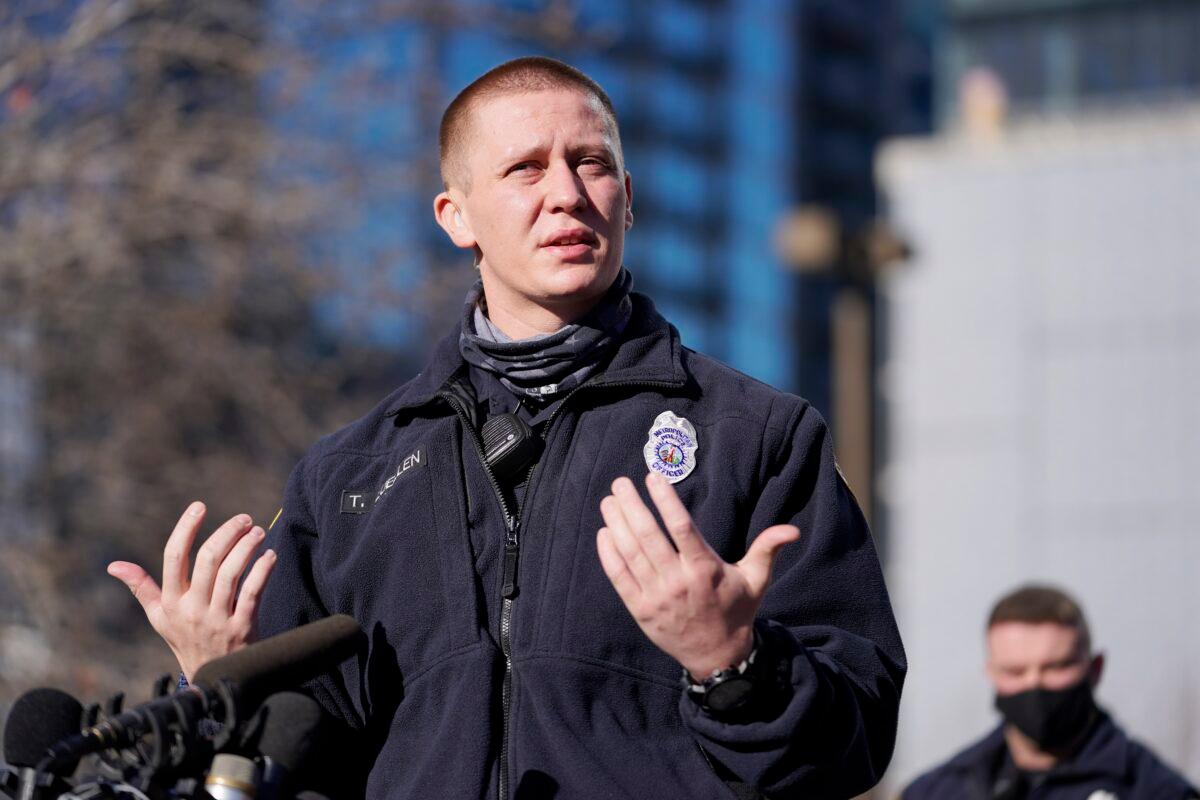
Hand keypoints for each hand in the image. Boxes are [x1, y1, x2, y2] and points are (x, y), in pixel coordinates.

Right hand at [107, 501, 276, 679]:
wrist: (212, 679)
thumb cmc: (185, 640)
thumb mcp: (159, 618)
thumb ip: (141, 588)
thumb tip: (114, 566)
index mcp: (169, 602)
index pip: (173, 556)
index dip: (185, 528)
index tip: (199, 506)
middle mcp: (191, 609)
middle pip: (207, 559)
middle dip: (227, 533)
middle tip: (244, 519)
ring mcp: (216, 620)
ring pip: (231, 573)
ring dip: (247, 547)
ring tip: (258, 532)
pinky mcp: (241, 629)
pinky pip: (253, 592)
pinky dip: (262, 570)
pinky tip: (270, 555)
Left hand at [596, 473, 799, 678]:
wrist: (718, 656)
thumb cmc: (736, 610)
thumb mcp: (756, 580)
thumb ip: (768, 549)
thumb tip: (792, 529)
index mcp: (705, 569)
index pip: (681, 527)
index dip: (665, 500)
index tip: (652, 477)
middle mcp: (678, 581)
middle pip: (648, 536)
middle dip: (632, 505)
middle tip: (620, 482)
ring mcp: (656, 597)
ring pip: (630, 554)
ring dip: (617, 524)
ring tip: (609, 501)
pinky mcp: (640, 610)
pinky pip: (619, 578)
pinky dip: (609, 554)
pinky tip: (604, 533)